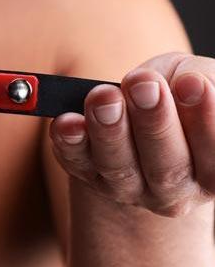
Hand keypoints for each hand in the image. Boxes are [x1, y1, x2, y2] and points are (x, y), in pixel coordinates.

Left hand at [50, 52, 214, 216]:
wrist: (135, 112)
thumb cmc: (176, 92)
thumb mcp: (196, 78)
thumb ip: (198, 78)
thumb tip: (183, 81)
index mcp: (212, 169)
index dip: (205, 120)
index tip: (191, 83)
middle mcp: (173, 188)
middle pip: (167, 166)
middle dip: (154, 122)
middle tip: (144, 86)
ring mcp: (127, 188)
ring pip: (119, 167)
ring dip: (110, 130)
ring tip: (104, 97)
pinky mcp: (87, 175)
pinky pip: (76, 163)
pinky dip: (70, 143)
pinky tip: (66, 122)